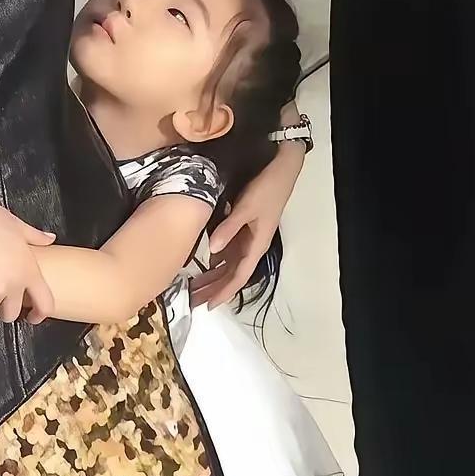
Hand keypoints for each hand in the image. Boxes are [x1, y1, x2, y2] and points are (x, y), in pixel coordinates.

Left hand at [191, 147, 302, 308]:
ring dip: (214, 276)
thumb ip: (228, 228)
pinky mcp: (244, 226)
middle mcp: (252, 245)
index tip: (208, 306)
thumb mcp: (246, 208)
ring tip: (195, 287)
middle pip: (232, 274)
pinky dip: (217, 259)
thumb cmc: (266, 189)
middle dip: (214, 289)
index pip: (238, 276)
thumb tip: (211, 251)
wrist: (281, 169)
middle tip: (193, 301)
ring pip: (229, 263)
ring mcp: (248, 236)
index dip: (224, 292)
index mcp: (256, 245)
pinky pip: (229, 250)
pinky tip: (205, 263)